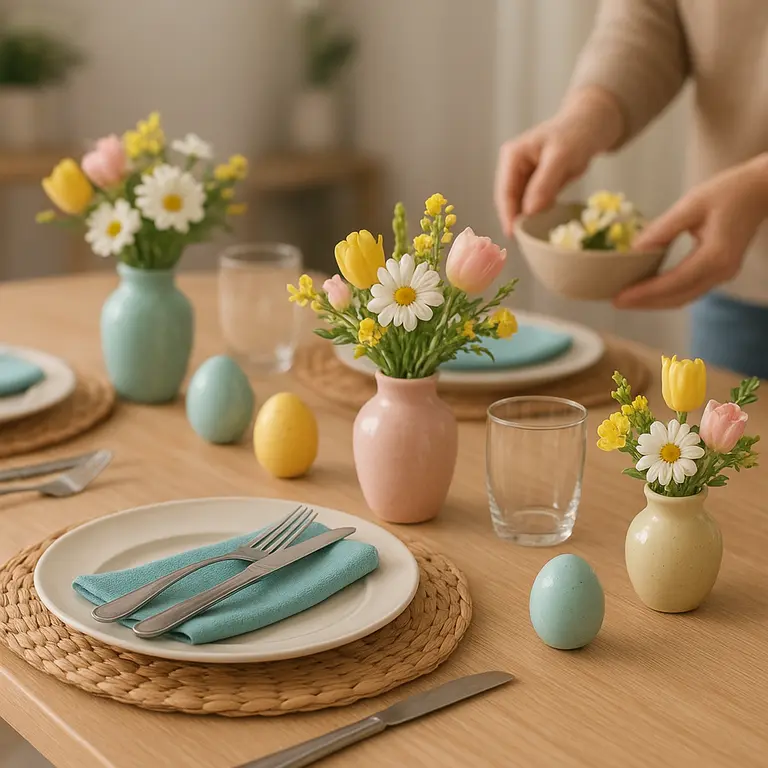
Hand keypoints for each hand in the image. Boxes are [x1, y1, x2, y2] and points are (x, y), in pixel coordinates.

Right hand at [494, 87, 624, 236]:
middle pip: (509, 200)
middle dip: (515, 220)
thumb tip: (528, 212)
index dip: (508, 214)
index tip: (514, 235)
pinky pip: (532, 205)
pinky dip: (537, 216)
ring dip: (526, 220)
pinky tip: (542, 227)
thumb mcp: (561, 157)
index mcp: (512, 157)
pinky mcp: (535, 185)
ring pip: (519, 205)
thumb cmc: (576, 134)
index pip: (505, 191)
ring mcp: (523, 177)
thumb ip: (544, 183)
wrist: (591, 126)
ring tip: (532, 239)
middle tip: (524, 242)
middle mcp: (513, 167)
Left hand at [615, 155, 767, 309]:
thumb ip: (662, 229)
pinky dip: (666, 293)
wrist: (761, 190)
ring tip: (626, 298)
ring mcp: (723, 274)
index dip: (644, 293)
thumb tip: (633, 250)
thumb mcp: (691, 204)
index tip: (618, 297)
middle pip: (677, 297)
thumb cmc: (728, 191)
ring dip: (654, 301)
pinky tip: (647, 289)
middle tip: (615, 301)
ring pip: (683, 298)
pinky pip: (689, 289)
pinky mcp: (720, 271)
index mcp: (715, 256)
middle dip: (644, 302)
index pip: (673, 283)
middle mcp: (721, 271)